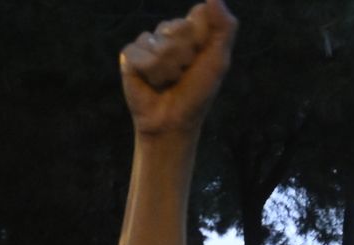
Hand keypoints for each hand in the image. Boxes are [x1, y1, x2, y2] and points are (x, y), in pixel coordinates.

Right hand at [120, 0, 236, 136]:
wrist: (174, 120)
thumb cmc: (197, 92)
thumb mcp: (218, 60)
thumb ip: (224, 27)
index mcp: (191, 30)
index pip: (199, 14)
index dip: (202, 38)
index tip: (202, 56)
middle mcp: (168, 32)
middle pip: (180, 26)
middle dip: (186, 55)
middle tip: (184, 72)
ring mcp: (148, 42)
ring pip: (161, 43)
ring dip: (170, 68)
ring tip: (168, 80)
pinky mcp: (130, 55)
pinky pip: (141, 54)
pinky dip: (152, 73)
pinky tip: (151, 82)